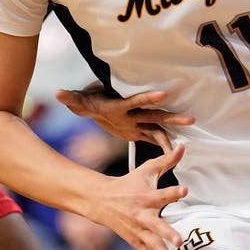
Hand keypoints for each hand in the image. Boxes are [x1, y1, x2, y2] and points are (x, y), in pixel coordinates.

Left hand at [56, 86, 193, 152]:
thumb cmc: (88, 101)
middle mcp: (133, 113)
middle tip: (191, 119)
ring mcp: (137, 121)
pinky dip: (163, 146)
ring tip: (192, 129)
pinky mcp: (137, 130)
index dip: (148, 98)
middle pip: (155, 115)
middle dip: (172, 117)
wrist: (96, 104)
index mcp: (120, 106)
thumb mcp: (78, 101)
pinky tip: (174, 156)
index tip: (163, 93)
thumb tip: (58, 93)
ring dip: (174, 129)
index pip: (136, 101)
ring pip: (159, 126)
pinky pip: (154, 138)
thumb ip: (70, 98)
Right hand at [85, 145, 188, 249]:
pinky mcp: (135, 242)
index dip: (173, 192)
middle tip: (178, 241)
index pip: (161, 193)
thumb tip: (183, 146)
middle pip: (155, 226)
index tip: (184, 190)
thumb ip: (166, 160)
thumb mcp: (146, 169)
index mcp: (145, 197)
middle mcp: (142, 216)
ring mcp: (138, 231)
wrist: (100, 200)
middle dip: (166, 234)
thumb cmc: (129, 183)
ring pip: (152, 247)